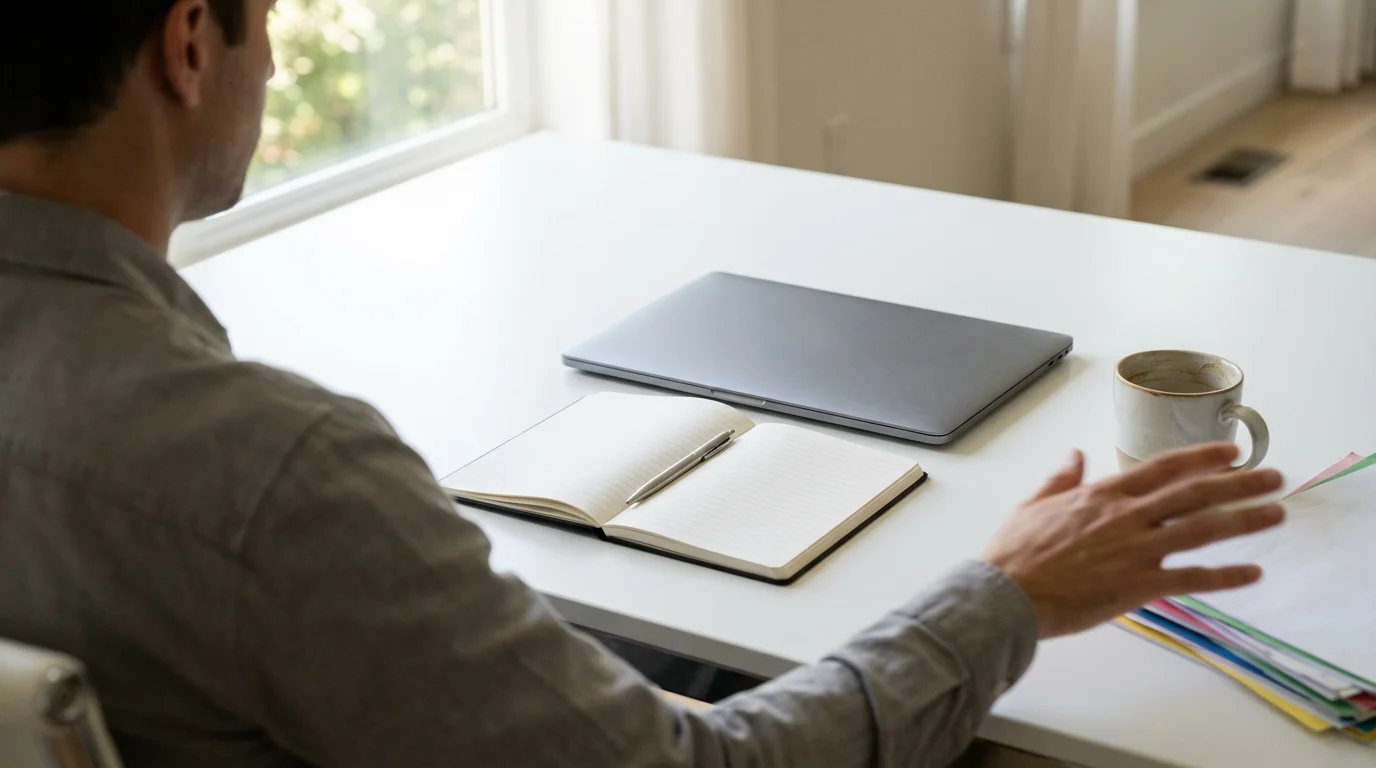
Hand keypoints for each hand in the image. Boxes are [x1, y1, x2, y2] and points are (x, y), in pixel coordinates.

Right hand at [983, 443, 1283, 638]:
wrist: (1006, 592)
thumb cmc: (1014, 552)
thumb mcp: (1034, 504)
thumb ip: (1061, 479)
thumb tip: (1074, 454)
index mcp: (1102, 495)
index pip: (1163, 468)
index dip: (1201, 457)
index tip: (1231, 451)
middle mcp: (1126, 516)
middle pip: (1194, 493)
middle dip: (1239, 483)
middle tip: (1274, 478)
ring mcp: (1136, 550)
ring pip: (1202, 529)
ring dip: (1244, 521)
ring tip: (1276, 514)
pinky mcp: (1138, 585)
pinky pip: (1191, 578)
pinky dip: (1225, 576)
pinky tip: (1251, 574)